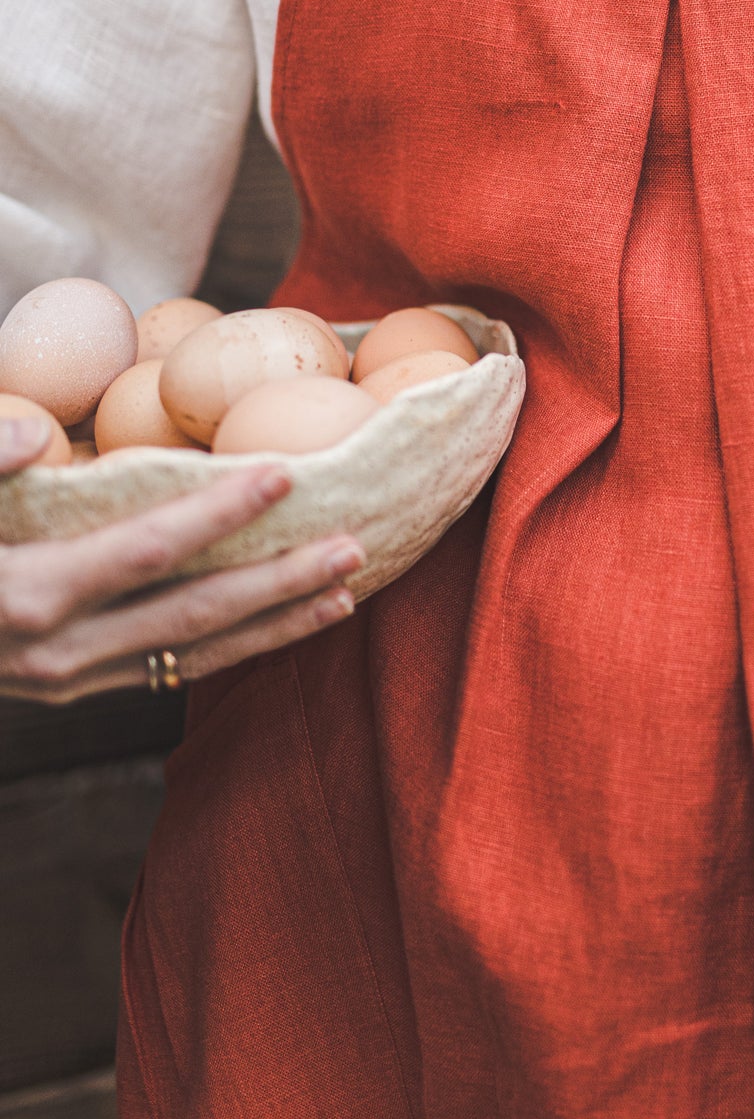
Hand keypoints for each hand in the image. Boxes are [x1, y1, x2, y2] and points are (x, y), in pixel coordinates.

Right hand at [0, 413, 362, 703]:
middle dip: (279, 582)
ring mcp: (62, 680)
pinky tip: (279, 621)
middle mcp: (54, 652)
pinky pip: (165, 668)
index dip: (217, 514)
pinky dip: (229, 645)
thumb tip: (25, 431)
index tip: (285, 472)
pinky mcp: (66, 688)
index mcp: (26, 594)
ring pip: (189, 653)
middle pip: (190, 616)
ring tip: (346, 590)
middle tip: (356, 544)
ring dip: (273, 624)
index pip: (144, 550)